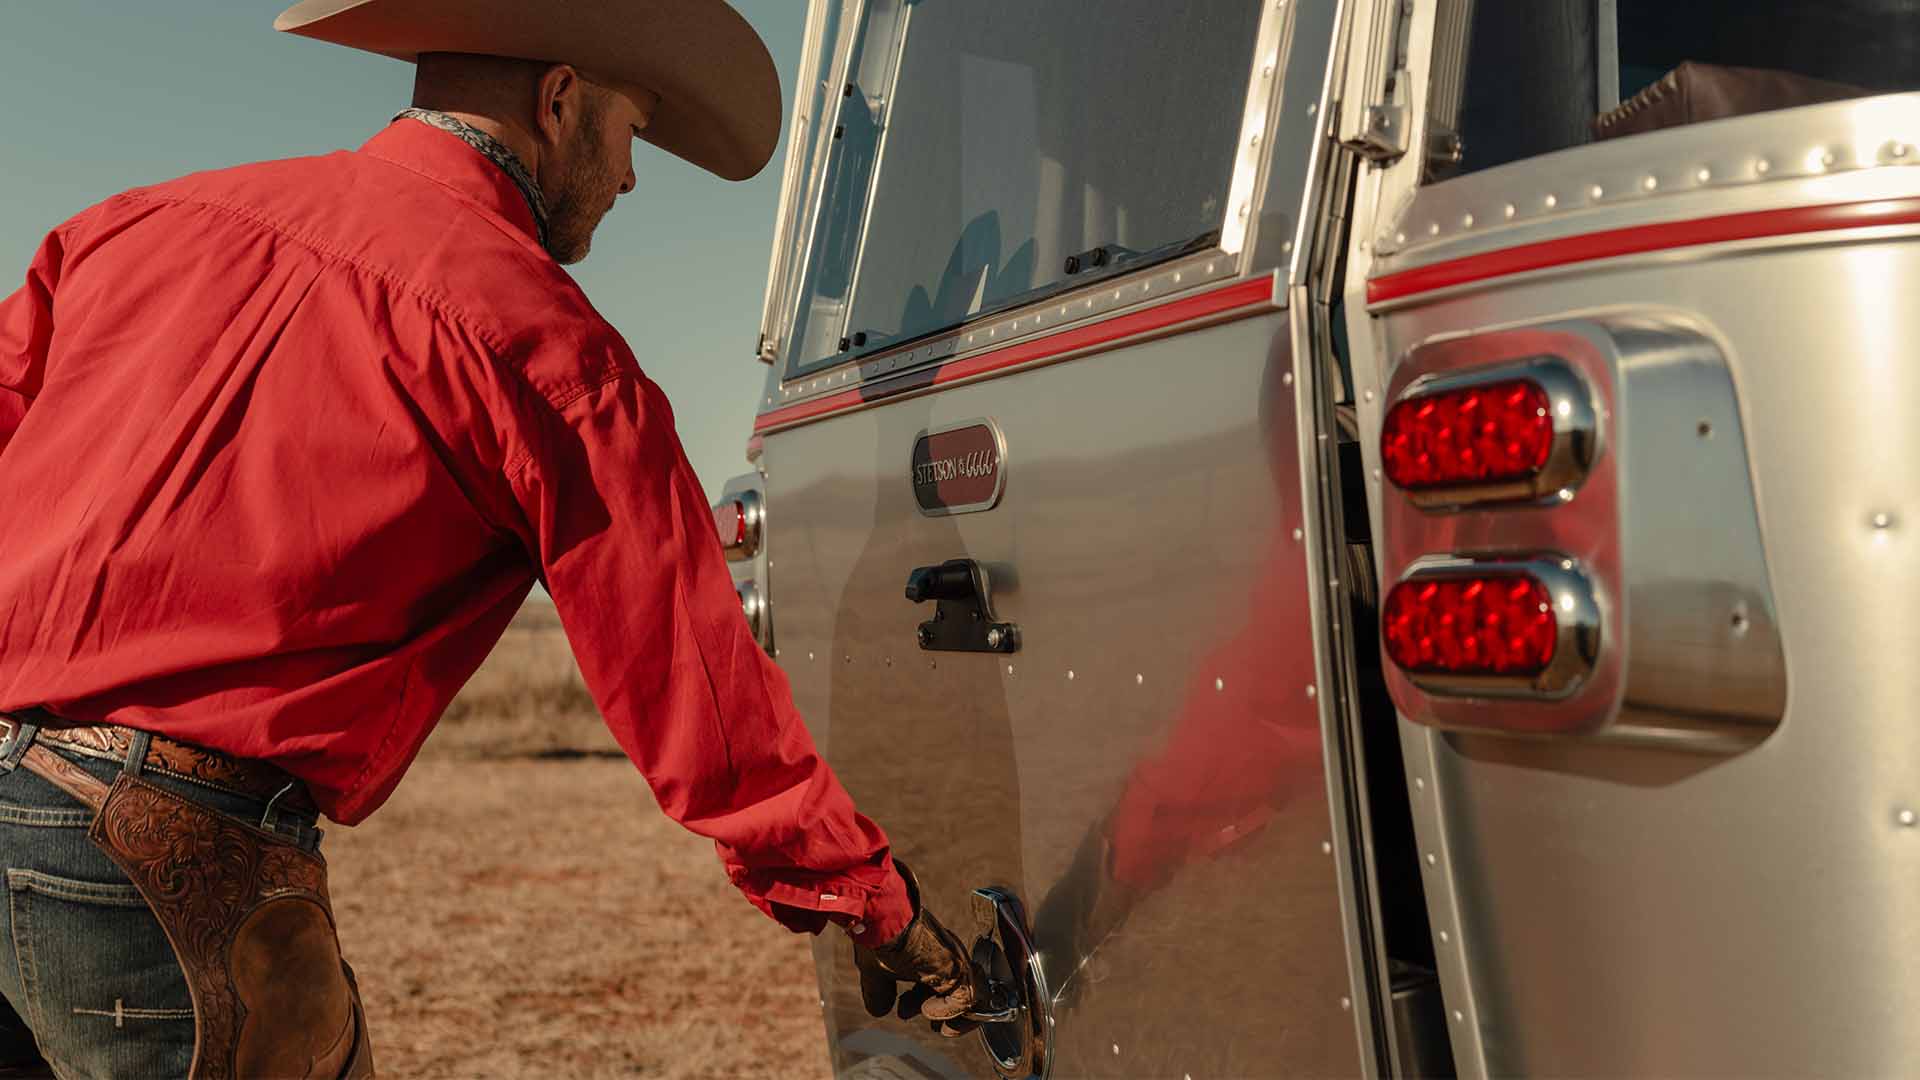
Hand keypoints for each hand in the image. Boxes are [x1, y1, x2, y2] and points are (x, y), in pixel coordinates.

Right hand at [851, 860, 984, 1036]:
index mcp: (933, 954)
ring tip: (924, 1014)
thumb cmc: (877, 936)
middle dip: (940, 1011)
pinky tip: (926, 1009)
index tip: (910, 1009)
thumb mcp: (876, 971)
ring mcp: (955, 961)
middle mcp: (949, 956)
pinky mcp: (957, 967)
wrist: (879, 917)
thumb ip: (881, 991)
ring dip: (951, 1016)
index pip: (948, 984)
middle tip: (914, 1014)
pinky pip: (967, 999)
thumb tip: (879, 1009)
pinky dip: (949, 1011)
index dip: (932, 1002)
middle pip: (962, 992)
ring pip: (974, 998)